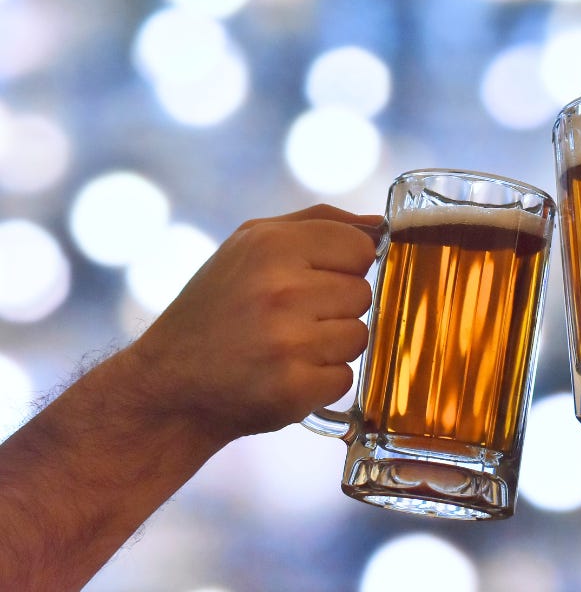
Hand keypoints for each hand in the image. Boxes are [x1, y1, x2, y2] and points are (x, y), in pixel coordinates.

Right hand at [122, 204, 380, 440]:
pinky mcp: (293, 389)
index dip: (343, 267)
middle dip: (334, 308)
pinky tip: (283, 375)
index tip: (311, 280)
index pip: (360, 248)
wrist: (168, 384)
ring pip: (358, 337)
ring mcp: (287, 342)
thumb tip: (381, 226)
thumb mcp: (250, 244)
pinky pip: (345, 379)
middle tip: (288, 319)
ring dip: (330, 346)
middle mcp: (280, 290)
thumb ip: (320, 222)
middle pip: (363, 294)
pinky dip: (320, 382)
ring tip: (285, 347)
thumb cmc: (217, 307)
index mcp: (271, 245)